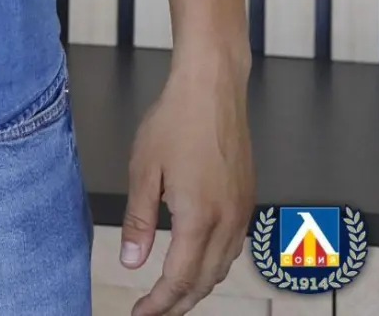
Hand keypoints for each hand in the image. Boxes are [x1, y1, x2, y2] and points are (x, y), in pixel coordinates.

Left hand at [119, 56, 254, 314]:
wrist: (212, 86)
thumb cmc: (177, 119)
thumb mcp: (144, 168)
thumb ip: (138, 220)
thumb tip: (130, 261)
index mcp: (199, 217)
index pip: (179, 279)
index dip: (158, 303)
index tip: (139, 313)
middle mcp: (227, 221)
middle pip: (204, 282)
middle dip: (178, 303)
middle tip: (153, 311)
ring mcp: (242, 210)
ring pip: (222, 267)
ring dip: (197, 286)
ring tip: (172, 293)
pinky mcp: (247, 197)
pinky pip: (233, 246)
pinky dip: (214, 264)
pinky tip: (198, 258)